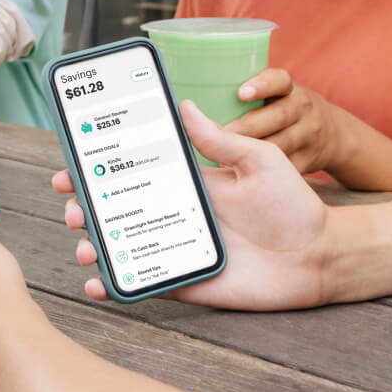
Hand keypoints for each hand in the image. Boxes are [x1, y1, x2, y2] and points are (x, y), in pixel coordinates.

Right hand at [51, 100, 331, 309]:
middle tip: (71, 203)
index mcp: (194, 183)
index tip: (75, 161)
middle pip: (122, 209)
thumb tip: (185, 105)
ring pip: (126, 247)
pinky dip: (117, 286)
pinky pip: (145, 284)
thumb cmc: (294, 204)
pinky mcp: (189, 281)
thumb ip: (221, 140)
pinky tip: (99, 282)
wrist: (319, 256)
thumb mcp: (260, 161)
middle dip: (89, 206)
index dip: (106, 167)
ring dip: (97, 245)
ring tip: (84, 242)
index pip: (140, 171)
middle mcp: (181, 215)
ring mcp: (182, 249)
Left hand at [226, 67, 346, 174]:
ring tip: (223, 160)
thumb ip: (248, 95)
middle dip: (245, 129)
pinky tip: (243, 180)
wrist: (334, 135)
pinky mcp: (310, 159)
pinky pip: (286, 168)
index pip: (279, 80)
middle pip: (276, 117)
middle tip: (219, 137)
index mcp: (291, 89)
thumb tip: (193, 103)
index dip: (261, 85)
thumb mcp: (278, 95)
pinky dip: (264, 175)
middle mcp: (302, 108)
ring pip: (280, 145)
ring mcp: (308, 135)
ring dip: (251, 154)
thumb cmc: (288, 111)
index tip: (241, 93)